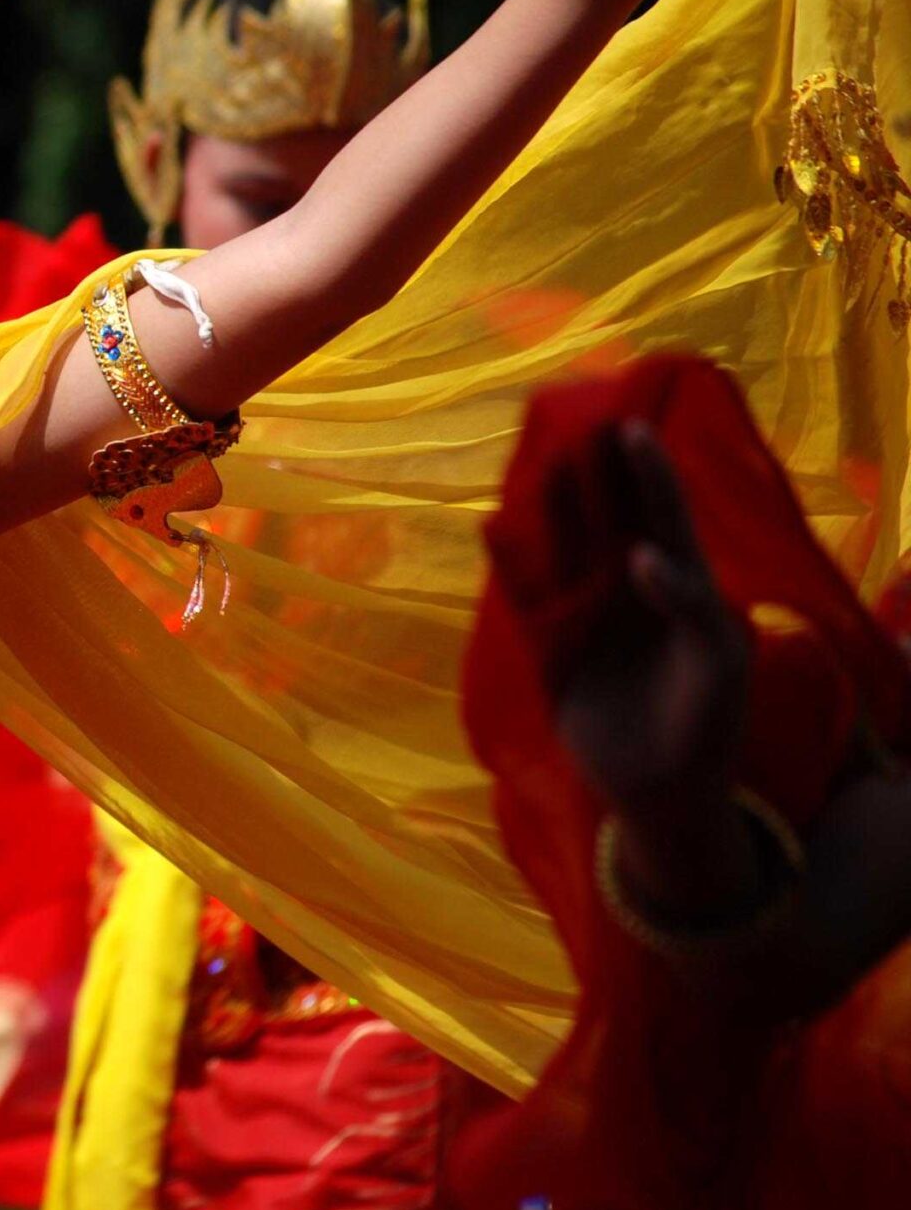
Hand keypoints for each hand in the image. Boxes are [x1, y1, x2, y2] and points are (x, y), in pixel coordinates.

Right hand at [546, 420, 748, 820]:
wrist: (662, 790)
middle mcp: (630, 587)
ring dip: (547, 508)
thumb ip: (690, 605)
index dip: (648, 471)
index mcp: (682, 585)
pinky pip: (526, 596)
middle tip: (571, 419)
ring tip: (531, 460)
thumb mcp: (719, 664)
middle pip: (607, 518)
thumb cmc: (708, 722)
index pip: (664, 515)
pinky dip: (509, 563)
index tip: (630, 426)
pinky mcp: (553, 645)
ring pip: (563, 547)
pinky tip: (491, 528)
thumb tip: (642, 556)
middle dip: (591, 472)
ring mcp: (589, 613)